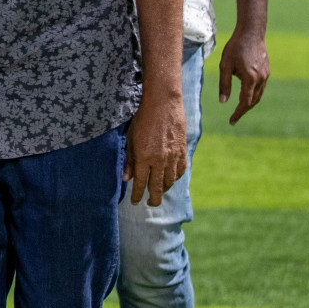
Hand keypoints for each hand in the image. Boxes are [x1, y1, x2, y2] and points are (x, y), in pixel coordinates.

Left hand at [124, 90, 186, 206]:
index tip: (135, 202)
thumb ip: (129, 159)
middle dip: (153, 199)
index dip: (137, 194)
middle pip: (157, 187)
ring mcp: (173, 157)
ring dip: (164, 189)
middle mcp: (159, 160)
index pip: (140, 183)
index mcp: (144, 157)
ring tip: (159, 192)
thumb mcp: (130, 138)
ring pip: (170, 181)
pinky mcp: (182, 152)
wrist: (163, 103)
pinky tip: (170, 179)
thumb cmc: (142, 118)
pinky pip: (180, 171)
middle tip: (150, 204)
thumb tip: (126, 179)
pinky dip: (174, 178)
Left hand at [219, 28, 269, 124]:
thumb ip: (224, 84)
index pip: (245, 102)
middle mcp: (261, 79)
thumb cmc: (235, 47)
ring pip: (258, 95)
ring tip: (239, 109)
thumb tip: (223, 102)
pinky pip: (261, 87)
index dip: (238, 113)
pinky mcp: (267, 71)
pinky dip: (253, 94)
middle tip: (234, 118)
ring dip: (249, 103)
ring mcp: (266, 75)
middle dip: (243, 110)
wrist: (251, 33)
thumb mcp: (225, 65)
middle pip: (253, 101)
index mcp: (250, 79)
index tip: (232, 121)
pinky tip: (246, 94)